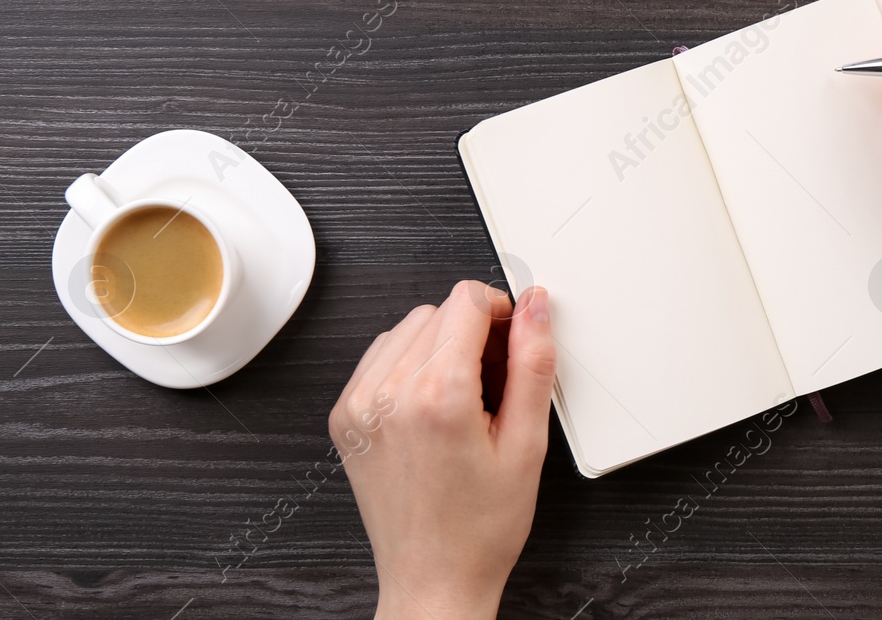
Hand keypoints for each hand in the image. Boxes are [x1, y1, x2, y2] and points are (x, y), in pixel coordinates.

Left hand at [330, 282, 555, 619]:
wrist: (433, 581)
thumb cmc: (480, 528)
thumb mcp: (528, 444)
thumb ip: (533, 364)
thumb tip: (535, 307)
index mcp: (439, 395)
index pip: (467, 300)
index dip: (501, 311)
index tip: (513, 338)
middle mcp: (390, 394)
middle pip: (438, 311)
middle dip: (473, 332)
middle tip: (495, 383)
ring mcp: (360, 405)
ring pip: (407, 328)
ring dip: (439, 345)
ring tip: (464, 398)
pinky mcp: (345, 417)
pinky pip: (379, 357)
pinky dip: (408, 364)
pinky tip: (432, 403)